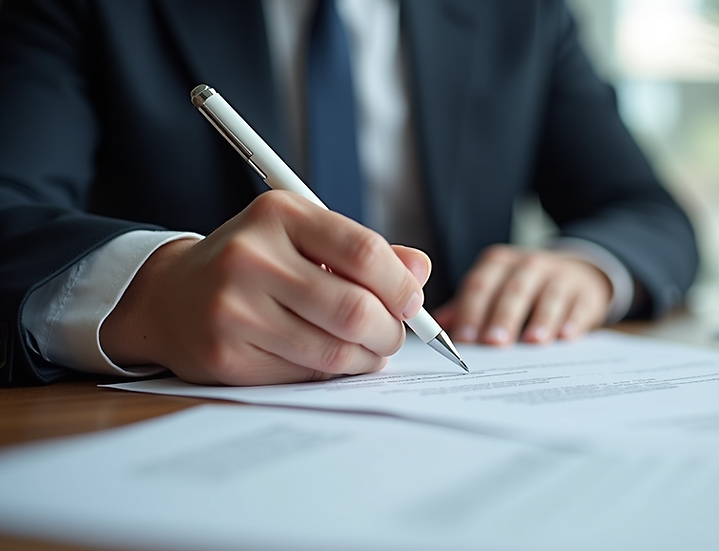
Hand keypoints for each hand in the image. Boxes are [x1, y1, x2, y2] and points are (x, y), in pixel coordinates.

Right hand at [100, 191, 430, 384]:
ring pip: (334, 351)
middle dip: (390, 333)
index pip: (364, 252)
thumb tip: (420, 271)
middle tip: (392, 337)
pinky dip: (330, 374)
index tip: (413, 304)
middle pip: (355, 310)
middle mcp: (251, 256)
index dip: (401, 287)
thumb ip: (366, 253)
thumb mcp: (305, 238)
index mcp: (280, 214)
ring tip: (367, 351)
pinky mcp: (225, 355)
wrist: (171, 296)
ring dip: (366, 359)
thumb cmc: (255, 264)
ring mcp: (234, 308)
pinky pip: (304, 375)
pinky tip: (326, 360)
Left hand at [434, 245, 611, 345]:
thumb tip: (437, 328)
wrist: (576, 274)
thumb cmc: (523, 289)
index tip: (465, 337)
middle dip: (503, 316)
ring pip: (548, 295)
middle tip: (494, 343)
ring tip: (533, 342)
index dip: (471, 310)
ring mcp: (559, 276)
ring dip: (541, 318)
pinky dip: (573, 320)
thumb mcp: (494, 289)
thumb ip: (466, 307)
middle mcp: (528, 265)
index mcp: (498, 264)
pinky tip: (567, 337)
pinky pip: (579, 305)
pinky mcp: (585, 292)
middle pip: (513, 290)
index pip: (480, 284)